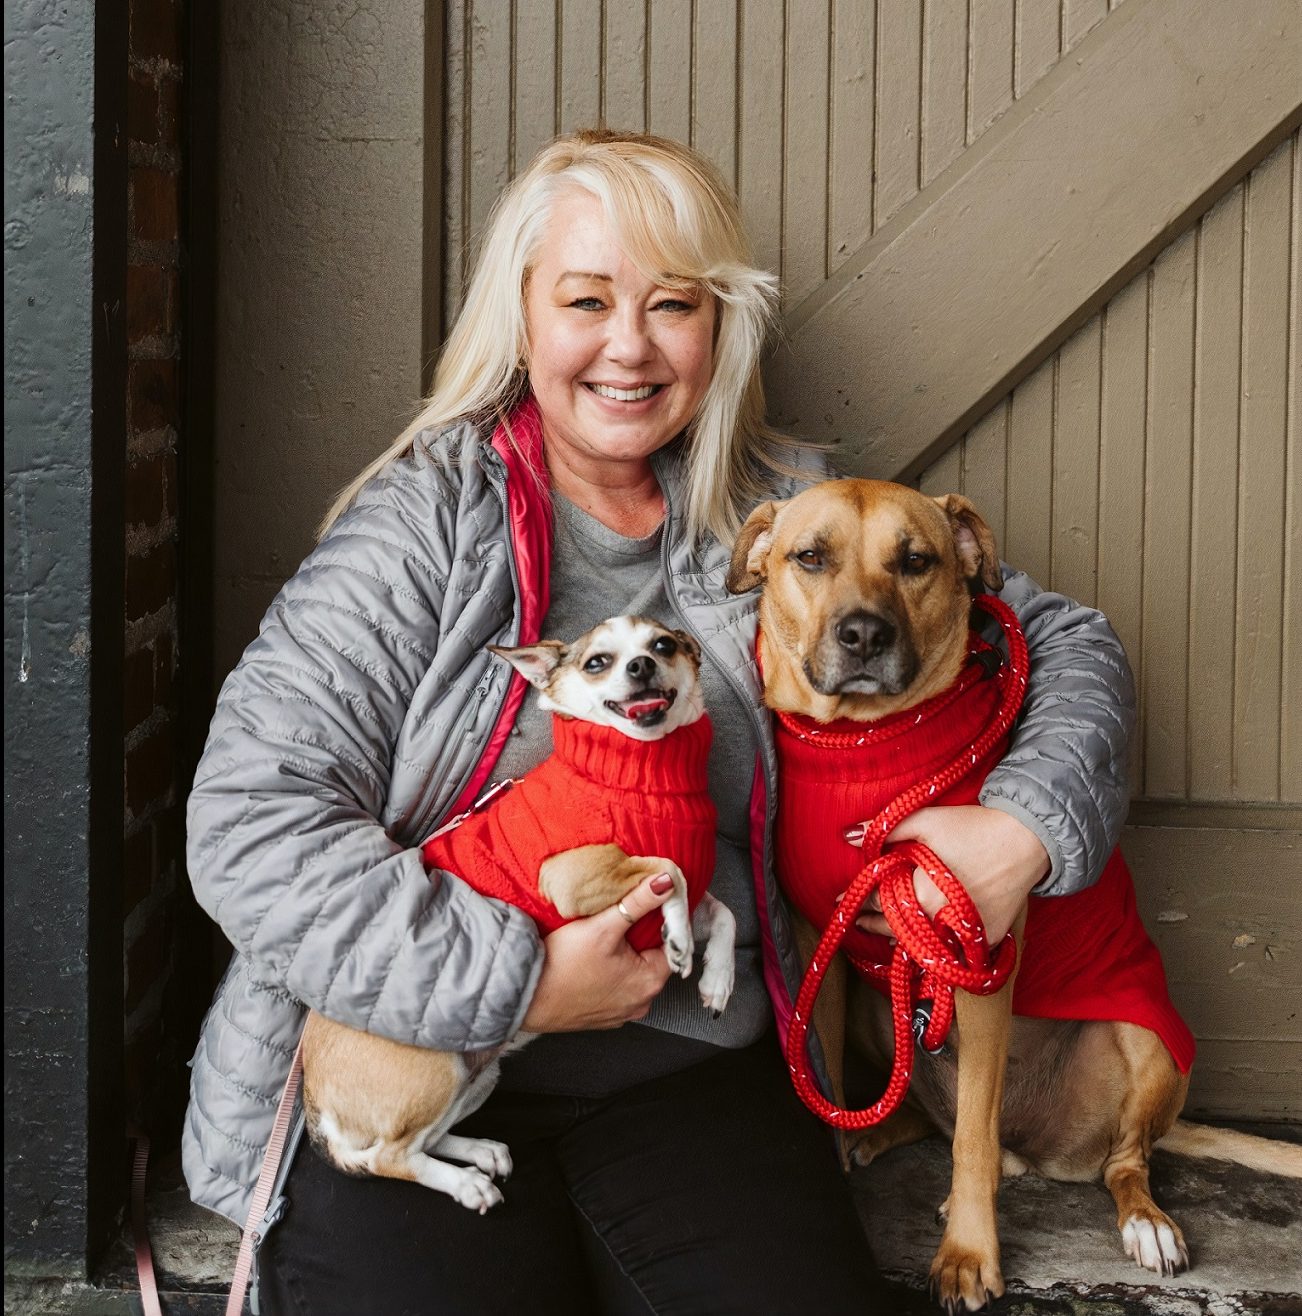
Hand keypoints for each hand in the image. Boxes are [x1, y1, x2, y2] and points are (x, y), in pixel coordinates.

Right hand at [521, 872, 675, 1032]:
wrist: (523, 995)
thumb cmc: (562, 965)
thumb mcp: (604, 925)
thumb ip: (638, 901)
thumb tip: (666, 881)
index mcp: (650, 982)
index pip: (671, 943)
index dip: (661, 920)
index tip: (648, 905)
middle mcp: (641, 1003)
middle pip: (652, 958)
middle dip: (640, 937)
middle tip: (620, 918)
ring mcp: (621, 1013)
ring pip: (633, 973)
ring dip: (624, 956)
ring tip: (604, 938)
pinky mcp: (603, 1016)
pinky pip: (616, 988)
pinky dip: (610, 973)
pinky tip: (592, 960)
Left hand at [846, 805, 1048, 945]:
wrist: (1028, 839)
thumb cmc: (973, 828)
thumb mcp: (925, 821)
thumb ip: (884, 830)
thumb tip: (846, 836)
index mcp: (920, 894)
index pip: (879, 901)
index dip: (857, 898)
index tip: (838, 899)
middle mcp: (940, 921)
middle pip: (896, 929)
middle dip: (872, 923)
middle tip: (855, 919)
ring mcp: (964, 935)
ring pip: (922, 945)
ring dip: (899, 938)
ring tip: (879, 933)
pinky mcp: (984, 939)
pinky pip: (952, 949)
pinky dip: (935, 945)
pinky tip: (920, 941)